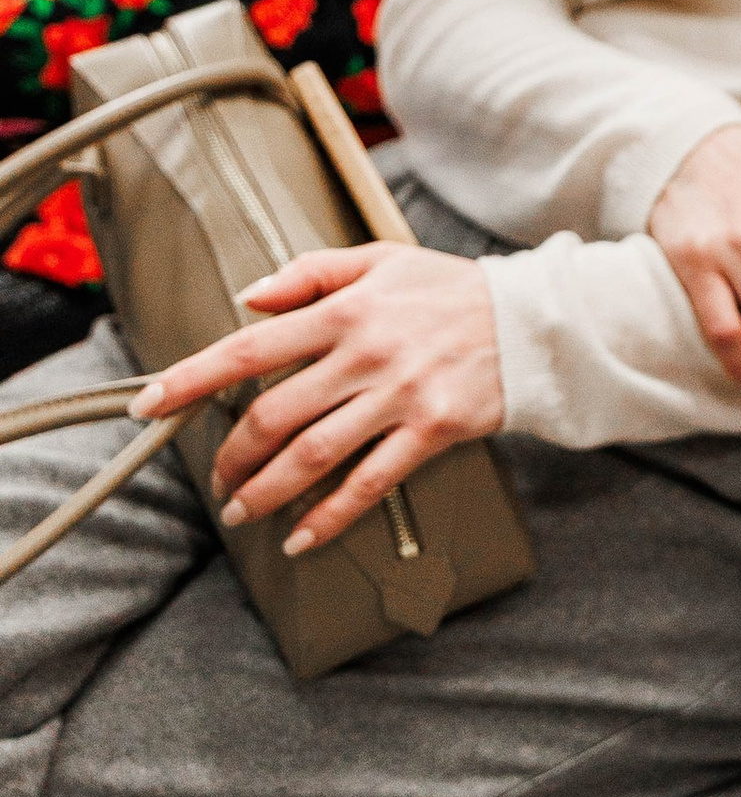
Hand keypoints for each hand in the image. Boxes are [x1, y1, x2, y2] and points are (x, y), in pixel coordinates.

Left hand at [130, 244, 499, 557]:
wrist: (533, 321)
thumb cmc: (450, 290)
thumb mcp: (381, 259)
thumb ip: (310, 273)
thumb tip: (248, 299)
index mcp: (346, 310)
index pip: (251, 348)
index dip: (193, 379)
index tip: (151, 403)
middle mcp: (366, 355)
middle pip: (275, 415)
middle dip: (232, 455)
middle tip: (218, 477)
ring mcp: (399, 396)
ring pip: (314, 455)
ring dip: (267, 491)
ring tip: (242, 510)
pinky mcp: (430, 432)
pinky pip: (369, 483)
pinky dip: (329, 517)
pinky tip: (301, 537)